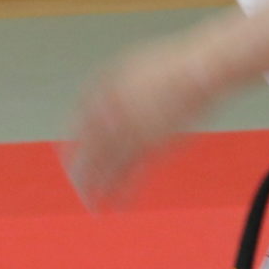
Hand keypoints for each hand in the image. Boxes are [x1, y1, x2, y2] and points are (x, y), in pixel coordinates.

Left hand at [68, 37, 226, 209]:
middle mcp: (110, 114)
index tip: (70, 158)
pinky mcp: (153, 146)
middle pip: (89, 150)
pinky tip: (119, 204)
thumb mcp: (128, 66)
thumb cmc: (170, 64)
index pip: (78, 124)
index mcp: (101, 94)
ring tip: (93, 205)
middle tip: (77, 187)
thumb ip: (108, 87)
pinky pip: (133, 175)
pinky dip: (125, 192)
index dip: (73, 144)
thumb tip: (97, 106)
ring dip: (97, 188)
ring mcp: (130, 131)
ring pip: (107, 167)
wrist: (198, 70)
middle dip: (81, 172)